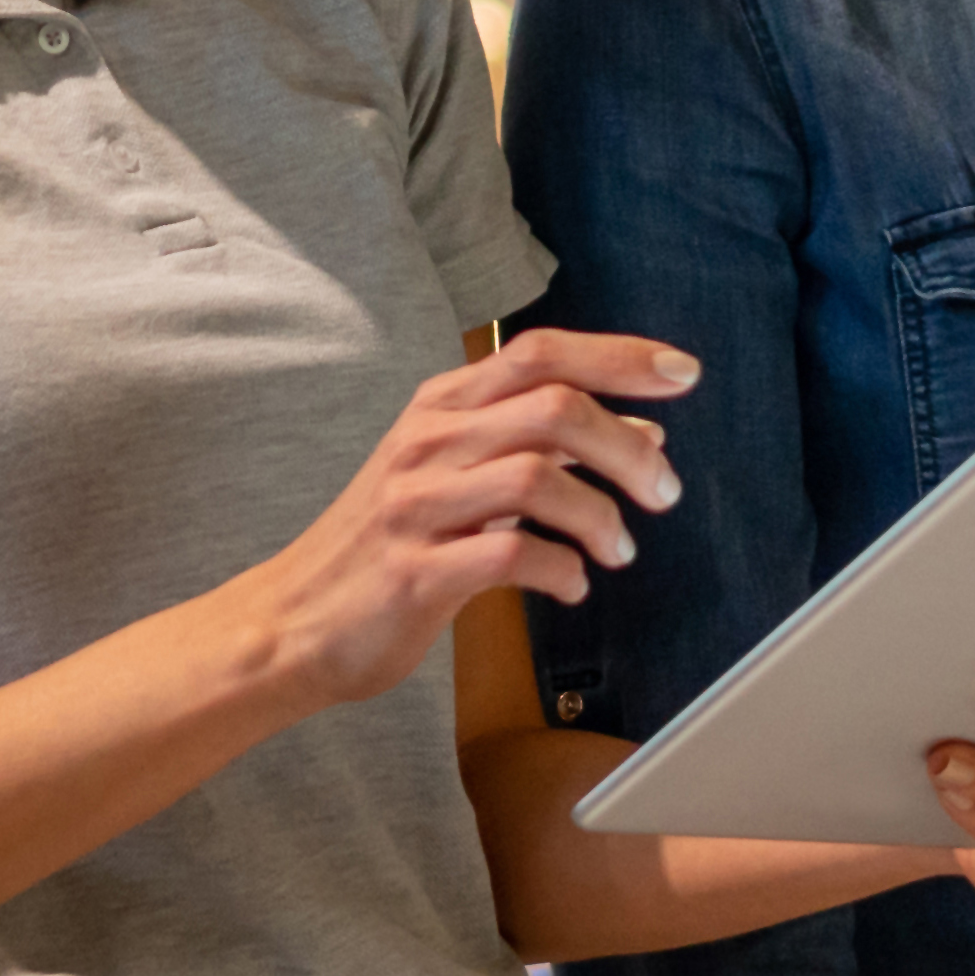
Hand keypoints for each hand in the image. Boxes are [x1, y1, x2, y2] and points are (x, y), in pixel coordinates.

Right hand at [251, 331, 696, 707]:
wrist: (292, 623)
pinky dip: (560, 569)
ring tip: (620, 551)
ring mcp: (417, 505)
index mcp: (440, 408)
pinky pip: (510, 554)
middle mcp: (427, 441)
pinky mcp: (415, 572)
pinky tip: (572, 585)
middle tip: (665, 493)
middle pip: (553, 407)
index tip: (682, 374)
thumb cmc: (387, 549)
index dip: (619, 357)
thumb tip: (644, 434)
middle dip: (627, 447)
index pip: (540, 352)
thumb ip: (544, 451)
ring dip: (601, 515)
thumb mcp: (460, 480)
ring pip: (538, 476)